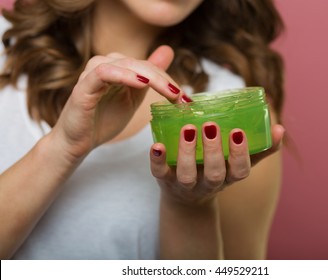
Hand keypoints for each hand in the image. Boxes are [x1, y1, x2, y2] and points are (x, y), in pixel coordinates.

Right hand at [49, 46, 181, 160]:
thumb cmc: (103, 120)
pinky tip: (141, 83)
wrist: (78, 142)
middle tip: (182, 97)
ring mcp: (93, 74)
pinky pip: (104, 72)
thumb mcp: (133, 98)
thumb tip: (168, 52)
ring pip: (126, 64)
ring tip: (168, 92)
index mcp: (119, 69)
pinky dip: (124, 75)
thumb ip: (149, 77)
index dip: (169, 81)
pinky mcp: (84, 85)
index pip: (149, 67)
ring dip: (150, 76)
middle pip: (141, 64)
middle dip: (164, 81)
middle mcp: (107, 66)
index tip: (187, 100)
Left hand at [150, 122, 284, 204]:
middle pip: (214, 174)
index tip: (238, 132)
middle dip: (214, 151)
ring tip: (188, 129)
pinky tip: (156, 145)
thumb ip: (260, 148)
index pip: (240, 171)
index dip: (240, 154)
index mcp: (228, 177)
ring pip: (187, 175)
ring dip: (187, 152)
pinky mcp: (165, 181)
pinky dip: (157, 161)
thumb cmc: (217, 172)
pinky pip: (159, 174)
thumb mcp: (238, 165)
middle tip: (211, 126)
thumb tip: (280, 128)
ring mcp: (185, 184)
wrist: (187, 198)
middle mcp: (208, 183)